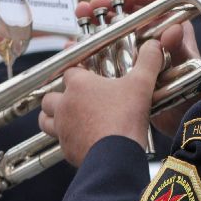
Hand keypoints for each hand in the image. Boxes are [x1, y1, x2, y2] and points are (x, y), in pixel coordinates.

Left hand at [39, 39, 164, 165]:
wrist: (117, 155)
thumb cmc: (126, 116)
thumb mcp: (142, 83)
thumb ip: (148, 61)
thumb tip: (155, 45)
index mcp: (79, 84)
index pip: (69, 70)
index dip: (77, 70)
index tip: (84, 70)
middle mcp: (65, 105)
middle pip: (50, 95)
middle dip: (59, 95)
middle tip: (76, 97)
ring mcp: (63, 128)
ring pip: (45, 119)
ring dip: (52, 116)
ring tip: (68, 117)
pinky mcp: (66, 148)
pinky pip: (59, 141)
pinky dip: (66, 138)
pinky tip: (82, 138)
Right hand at [81, 0, 200, 137]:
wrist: (184, 117)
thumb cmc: (194, 89)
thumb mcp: (186, 66)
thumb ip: (179, 47)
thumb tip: (174, 29)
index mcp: (168, 24)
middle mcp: (150, 33)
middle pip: (125, 9)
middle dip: (106, 3)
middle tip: (91, 6)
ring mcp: (135, 48)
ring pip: (111, 27)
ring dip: (93, 20)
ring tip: (80, 15)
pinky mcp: (123, 65)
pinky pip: (103, 51)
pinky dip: (88, 45)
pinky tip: (75, 44)